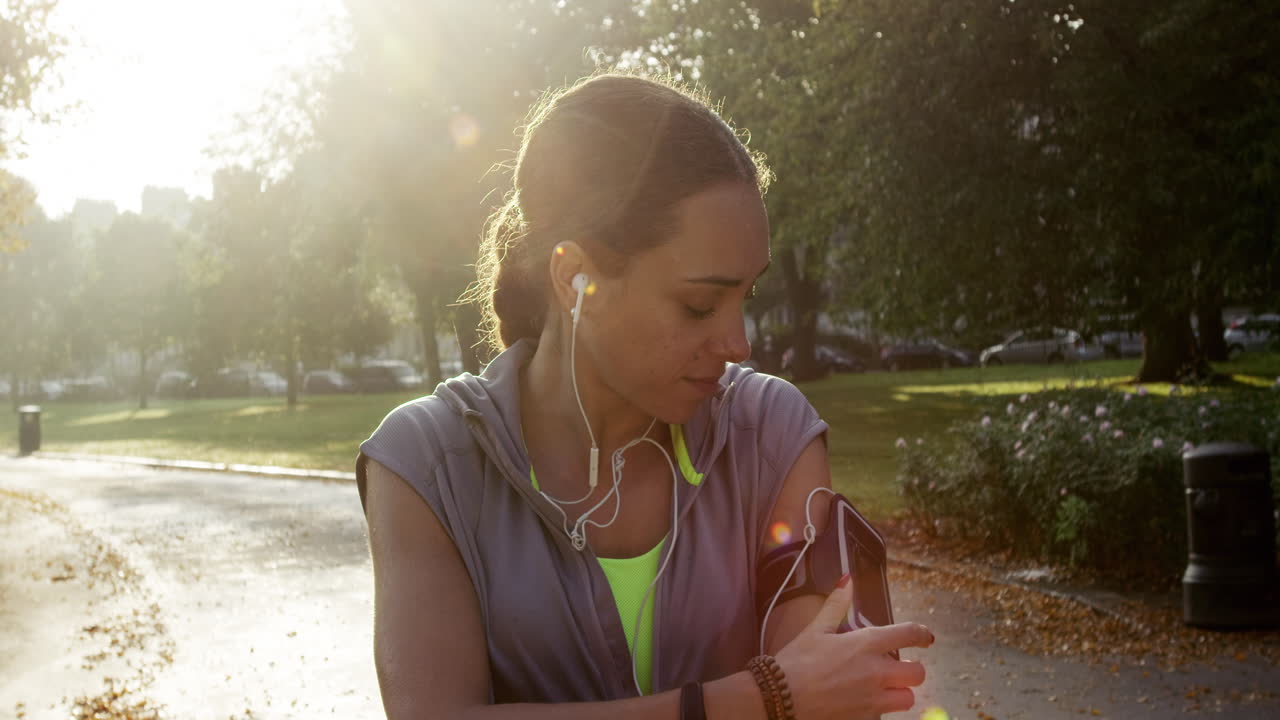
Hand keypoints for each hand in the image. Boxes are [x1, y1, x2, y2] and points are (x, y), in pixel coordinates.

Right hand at [774, 575, 932, 718]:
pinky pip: (885, 714)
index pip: (909, 634)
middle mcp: (876, 672)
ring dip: (900, 692)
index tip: (926, 638)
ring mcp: (872, 698)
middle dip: (912, 670)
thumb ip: (836, 604)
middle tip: (898, 669)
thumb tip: (847, 579)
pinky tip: (863, 701)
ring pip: (907, 698)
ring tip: (884, 688)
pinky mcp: (865, 718)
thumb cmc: (797, 661)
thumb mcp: (816, 629)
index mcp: (866, 644)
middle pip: (918, 673)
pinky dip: (879, 708)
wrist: (780, 697)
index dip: (923, 635)